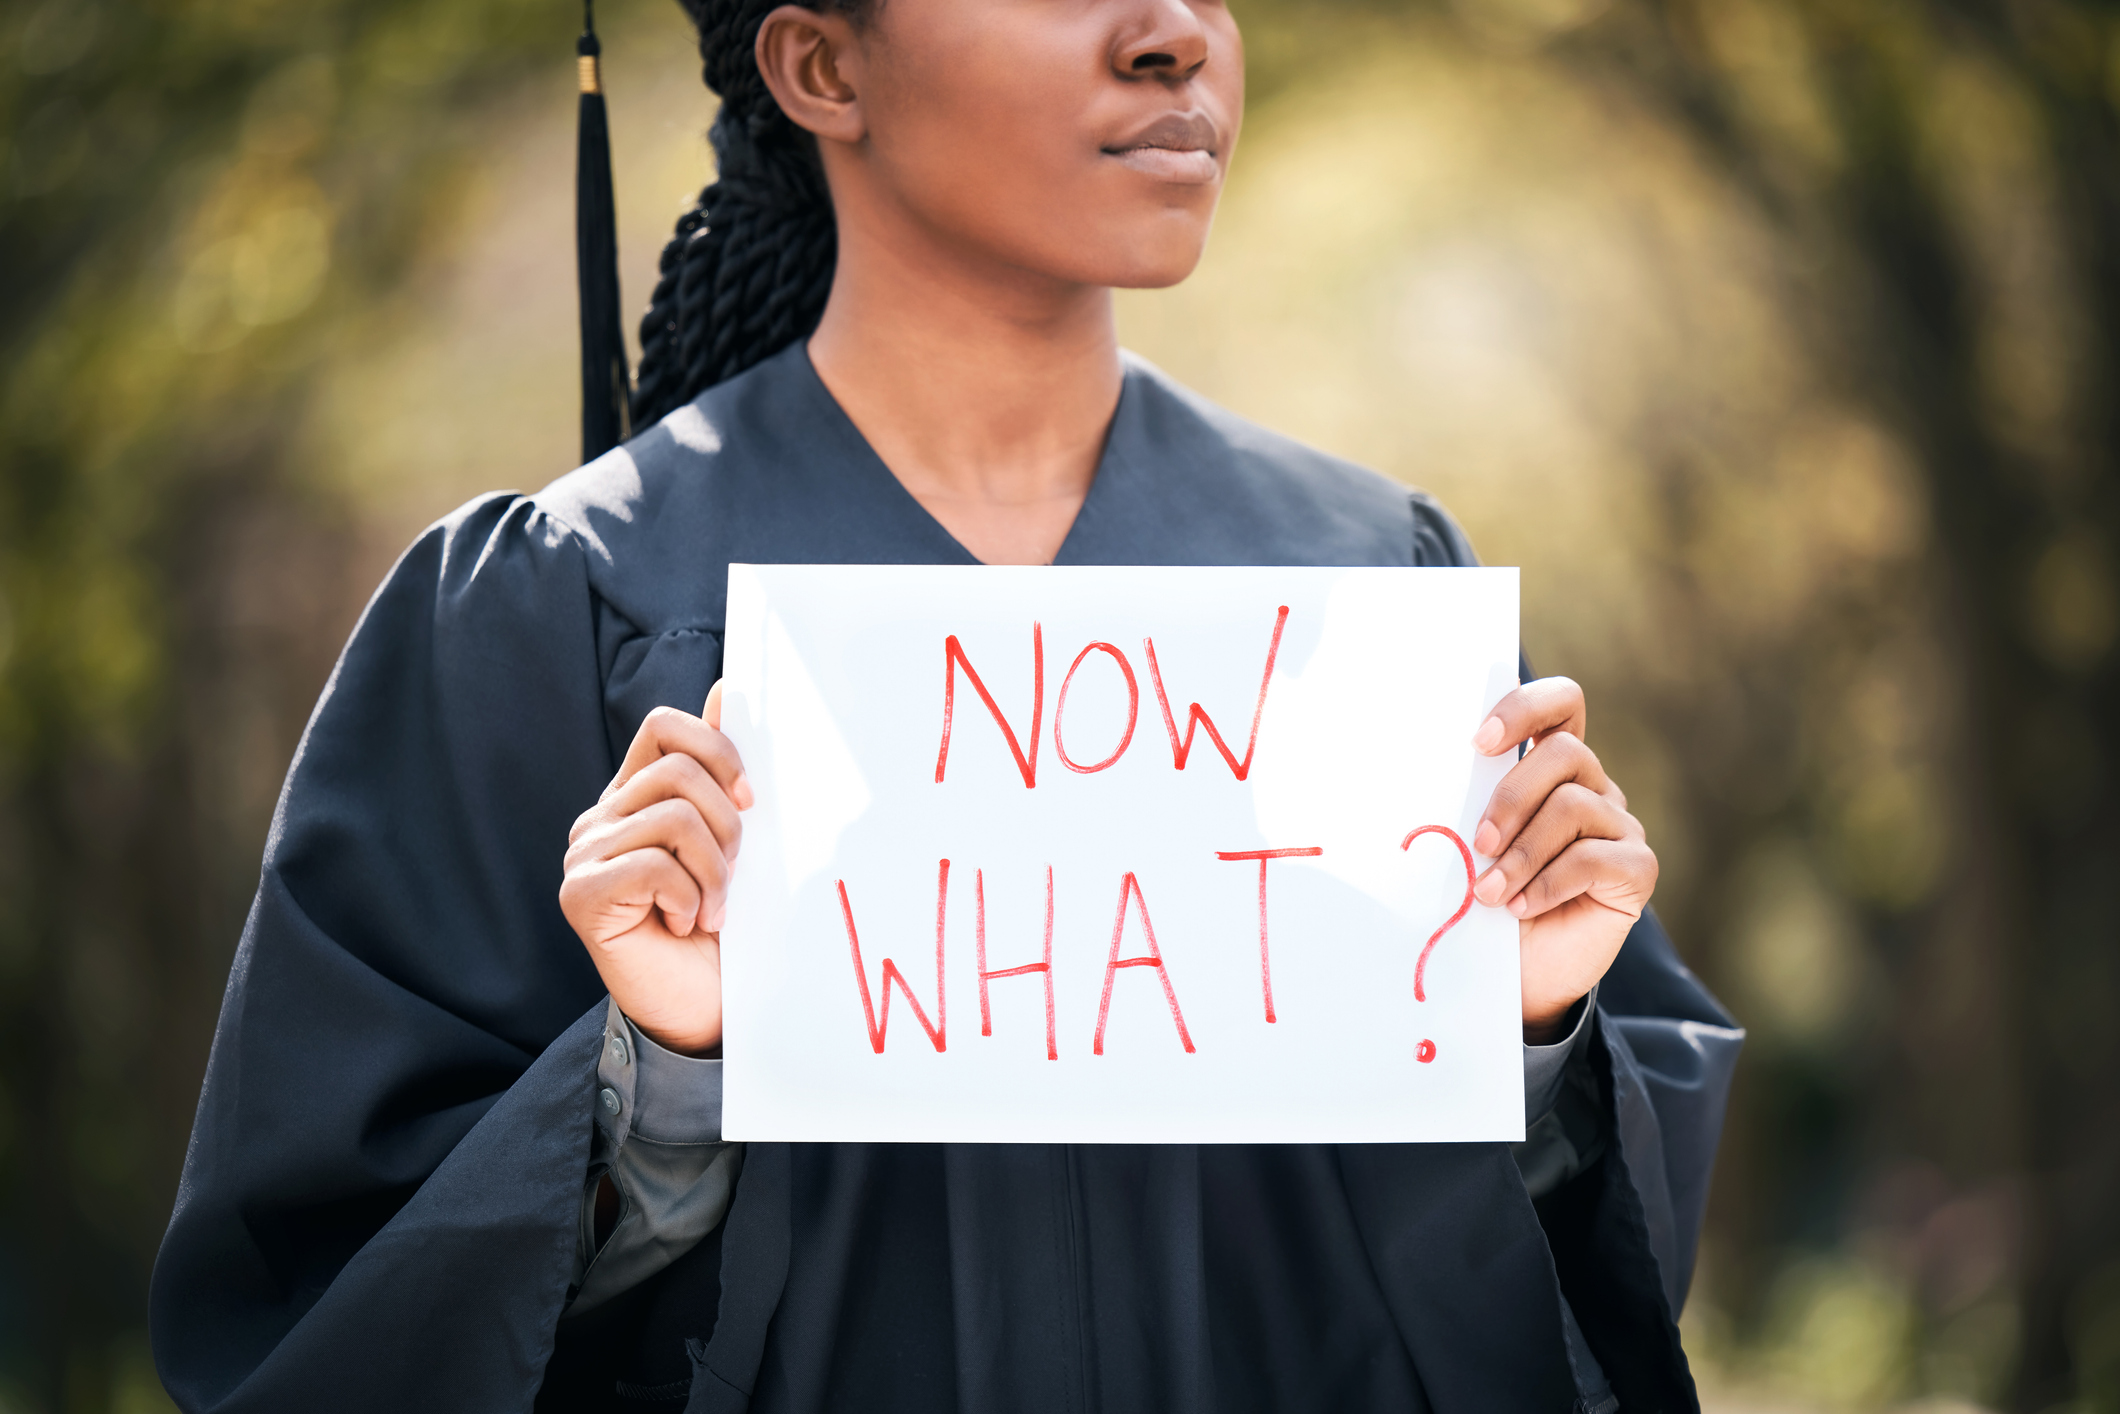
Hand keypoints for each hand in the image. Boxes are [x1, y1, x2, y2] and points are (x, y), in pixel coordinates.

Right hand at [559, 682, 752, 1055]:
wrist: (700, 1010)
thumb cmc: (720, 929)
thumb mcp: (733, 843)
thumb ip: (723, 774)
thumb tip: (727, 691)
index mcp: (637, 796)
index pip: (666, 728)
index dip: (717, 749)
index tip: (750, 799)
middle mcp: (603, 817)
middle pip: (678, 770)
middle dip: (728, 824)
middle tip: (732, 875)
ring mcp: (584, 854)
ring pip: (674, 816)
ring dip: (714, 870)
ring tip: (712, 908)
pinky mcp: (580, 894)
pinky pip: (654, 864)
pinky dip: (690, 897)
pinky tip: (687, 924)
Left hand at [1469, 678, 1656, 1044]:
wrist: (1520, 975)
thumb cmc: (1488, 901)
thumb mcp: (1469, 847)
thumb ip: (1468, 805)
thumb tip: (1428, 772)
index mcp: (1551, 769)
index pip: (1560, 705)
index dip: (1526, 708)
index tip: (1481, 741)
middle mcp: (1592, 788)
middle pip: (1565, 753)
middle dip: (1511, 797)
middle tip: (1479, 844)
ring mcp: (1618, 827)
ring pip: (1574, 805)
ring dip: (1522, 852)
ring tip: (1490, 892)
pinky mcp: (1636, 868)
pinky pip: (1593, 857)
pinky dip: (1548, 883)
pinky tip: (1522, 907)